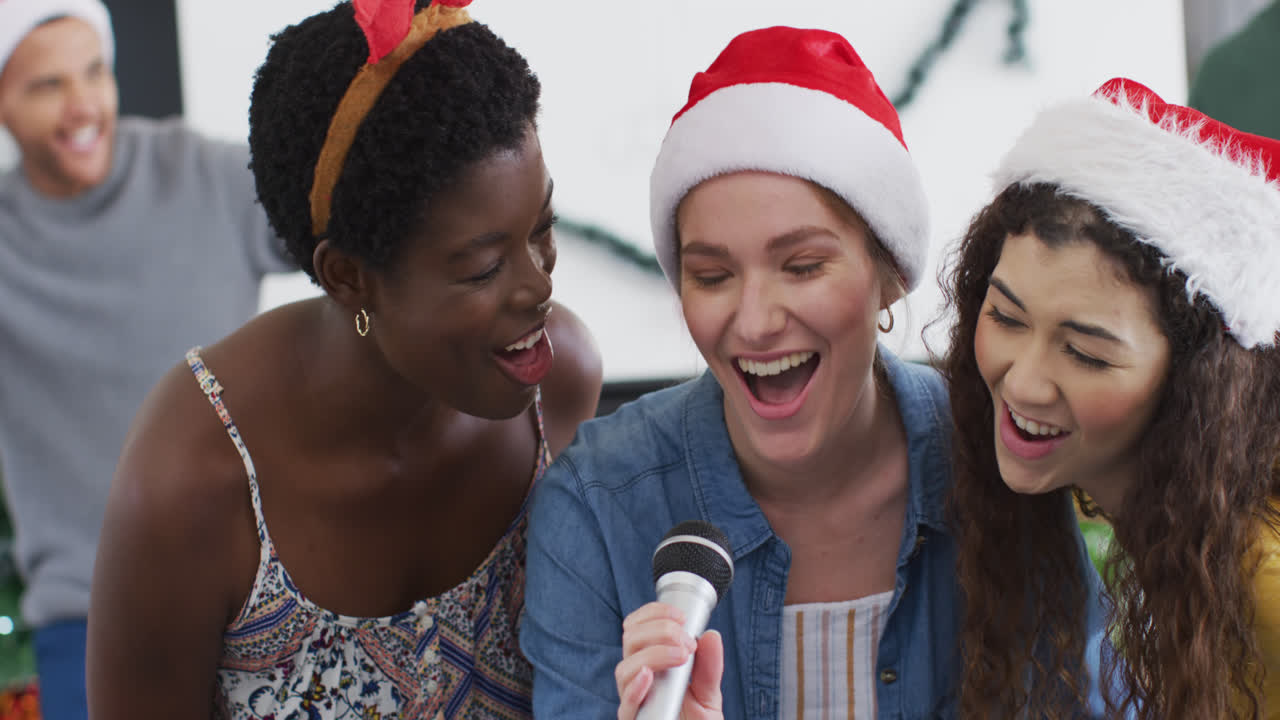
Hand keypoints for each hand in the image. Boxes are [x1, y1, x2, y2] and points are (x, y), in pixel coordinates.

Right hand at [615, 602, 723, 719]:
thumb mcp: (709, 693)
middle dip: (658, 630)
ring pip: (625, 668)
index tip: (680, 616)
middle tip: (686, 640)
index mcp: (652, 664)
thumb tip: (711, 635)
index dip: (653, 614)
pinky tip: (648, 676)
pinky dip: (635, 687)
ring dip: (653, 653)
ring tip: (680, 655)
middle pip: (630, 642)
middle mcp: (638, 680)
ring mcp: (634, 701)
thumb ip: (710, 666)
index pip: (637, 628)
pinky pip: (625, 706)